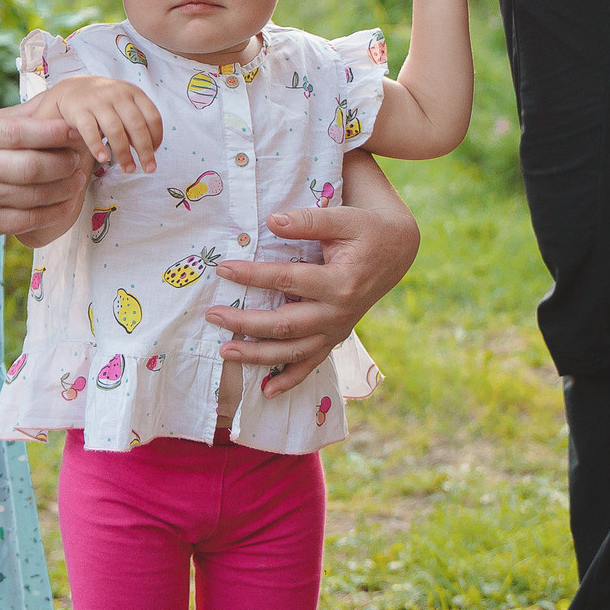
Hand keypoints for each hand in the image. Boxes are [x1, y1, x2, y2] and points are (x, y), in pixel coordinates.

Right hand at [0, 108, 89, 238]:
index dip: (51, 133)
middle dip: (62, 164)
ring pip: (34, 196)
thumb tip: (62, 98)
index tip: (75, 132)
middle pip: (29, 168)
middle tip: (77, 159)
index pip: (18, 133)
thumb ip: (25, 113)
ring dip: (65, 189)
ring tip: (78, 179)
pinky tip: (67, 202)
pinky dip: (55, 213)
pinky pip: (30, 221)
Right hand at [38, 76, 163, 173]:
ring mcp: (98, 101)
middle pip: (136, 125)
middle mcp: (117, 94)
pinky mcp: (80, 110)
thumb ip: (137, 122)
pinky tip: (104, 159)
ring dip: (124, 153)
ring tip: (129, 169)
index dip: (157, 137)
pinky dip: (98, 146)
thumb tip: (150, 150)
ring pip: (115, 130)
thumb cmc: (107, 103)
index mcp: (133, 93)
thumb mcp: (125, 105)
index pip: (152, 116)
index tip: (155, 152)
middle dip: (145, 150)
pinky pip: (90, 131)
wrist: (74, 89)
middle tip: (149, 169)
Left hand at [208, 201, 419, 396]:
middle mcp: (338, 313)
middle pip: (284, 324)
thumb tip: (272, 221)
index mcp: (340, 283)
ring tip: (226, 352)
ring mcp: (336, 330)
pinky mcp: (335, 338)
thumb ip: (308, 220)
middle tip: (213, 315)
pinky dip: (289, 380)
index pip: (287, 281)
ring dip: (258, 354)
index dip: (253, 276)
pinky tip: (266, 391)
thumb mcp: (343, 218)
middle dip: (245, 322)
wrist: (396, 252)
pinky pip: (311, 365)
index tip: (223, 269)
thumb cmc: (366, 231)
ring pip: (293, 351)